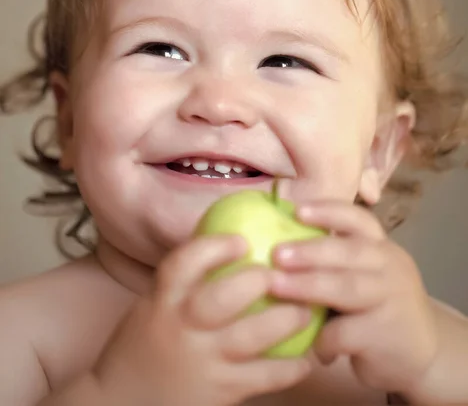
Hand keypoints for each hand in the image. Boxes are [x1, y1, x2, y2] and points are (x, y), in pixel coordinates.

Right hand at [93, 235, 311, 405]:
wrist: (122, 402)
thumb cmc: (144, 343)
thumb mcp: (155, 304)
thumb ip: (186, 281)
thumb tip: (231, 246)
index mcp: (162, 300)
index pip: (183, 264)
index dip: (214, 247)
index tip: (242, 240)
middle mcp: (180, 328)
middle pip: (220, 299)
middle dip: (255, 282)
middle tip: (281, 274)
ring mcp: (200, 361)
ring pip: (247, 338)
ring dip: (284, 321)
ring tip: (306, 311)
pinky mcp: (218, 392)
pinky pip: (261, 379)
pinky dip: (288, 369)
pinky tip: (305, 360)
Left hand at [270, 200, 437, 394]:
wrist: (424, 354)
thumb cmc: (377, 306)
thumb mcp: (365, 274)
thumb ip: (334, 260)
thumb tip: (276, 247)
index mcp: (381, 246)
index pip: (358, 220)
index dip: (328, 212)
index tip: (297, 210)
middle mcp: (390, 266)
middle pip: (349, 251)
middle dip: (309, 251)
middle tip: (276, 253)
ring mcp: (392, 298)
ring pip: (346, 288)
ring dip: (307, 286)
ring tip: (275, 286)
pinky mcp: (387, 334)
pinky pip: (346, 332)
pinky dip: (322, 338)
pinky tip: (312, 346)